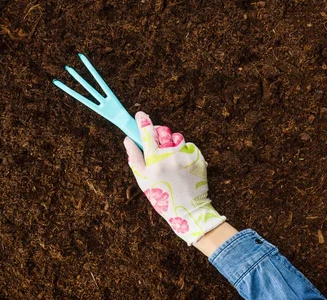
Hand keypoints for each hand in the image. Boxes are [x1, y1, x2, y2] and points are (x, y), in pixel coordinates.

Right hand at [123, 112, 225, 244]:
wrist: (188, 210)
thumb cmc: (161, 196)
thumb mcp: (143, 180)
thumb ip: (134, 158)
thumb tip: (128, 139)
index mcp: (155, 159)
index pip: (147, 132)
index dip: (142, 120)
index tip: (140, 115)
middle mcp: (171, 154)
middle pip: (162, 131)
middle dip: (158, 133)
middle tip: (156, 143)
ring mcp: (186, 155)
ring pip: (177, 137)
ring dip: (172, 143)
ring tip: (171, 159)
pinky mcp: (198, 158)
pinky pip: (189, 146)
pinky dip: (184, 151)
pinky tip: (182, 165)